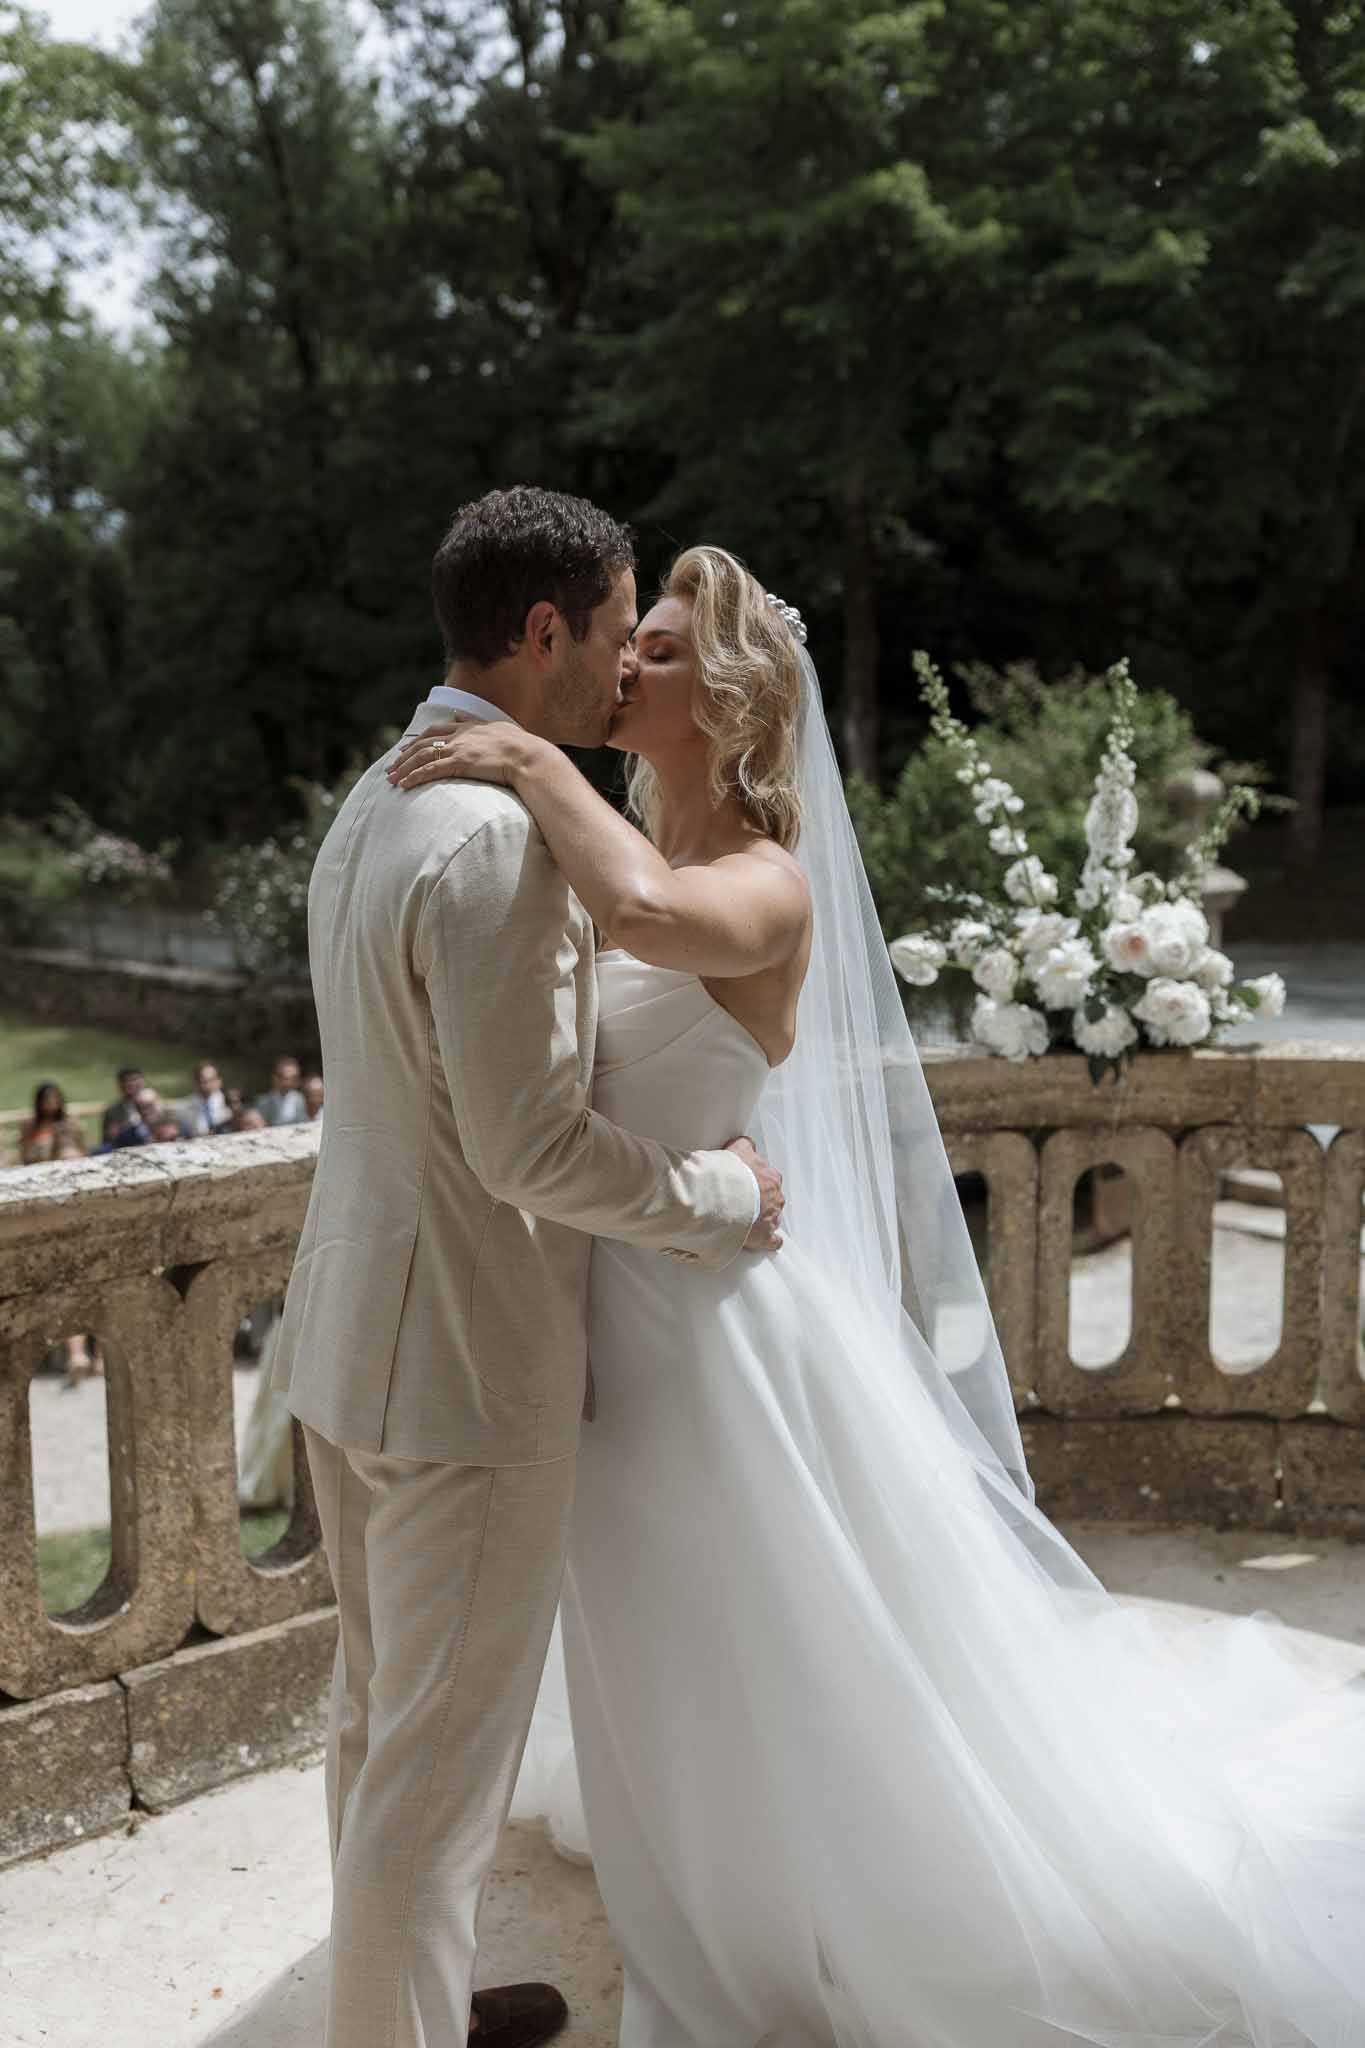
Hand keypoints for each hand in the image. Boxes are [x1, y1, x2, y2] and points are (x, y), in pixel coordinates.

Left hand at [386, 718, 543, 791]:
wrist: (528, 756)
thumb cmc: (520, 746)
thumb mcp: (497, 727)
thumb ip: (475, 721)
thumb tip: (458, 714)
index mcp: (468, 727)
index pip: (435, 731)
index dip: (418, 740)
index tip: (406, 748)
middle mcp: (459, 736)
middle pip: (422, 743)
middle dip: (404, 756)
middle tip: (392, 767)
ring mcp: (458, 749)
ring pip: (421, 757)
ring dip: (404, 768)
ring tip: (392, 779)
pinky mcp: (459, 763)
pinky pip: (430, 770)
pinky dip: (414, 777)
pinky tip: (404, 785)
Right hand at [727, 1135, 784, 1252]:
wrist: (726, 1196)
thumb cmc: (731, 1173)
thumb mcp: (737, 1150)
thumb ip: (744, 1146)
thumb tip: (746, 1143)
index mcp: (770, 1176)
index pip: (768, 1176)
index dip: (755, 1180)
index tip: (745, 1183)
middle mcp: (775, 1195)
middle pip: (772, 1197)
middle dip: (761, 1199)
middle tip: (743, 1202)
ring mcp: (772, 1216)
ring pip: (773, 1216)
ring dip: (763, 1218)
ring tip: (747, 1222)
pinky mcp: (766, 1236)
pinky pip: (773, 1240)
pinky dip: (769, 1241)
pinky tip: (762, 1242)